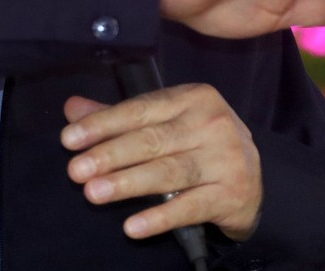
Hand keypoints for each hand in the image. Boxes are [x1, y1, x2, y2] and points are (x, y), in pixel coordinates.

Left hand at [61, 84, 261, 241]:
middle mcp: (212, 123)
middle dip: (110, 155)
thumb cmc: (200, 143)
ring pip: (168, 172)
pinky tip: (132, 226)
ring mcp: (225, 158)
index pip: (140, 110)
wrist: (255, 177)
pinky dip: (160, 217)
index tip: (69, 139)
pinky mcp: (231, 194)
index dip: (103, 124)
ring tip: (93, 193)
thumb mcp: (166, 122)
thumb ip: (119, 117)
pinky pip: (190, 206)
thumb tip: (72, 108)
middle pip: (152, 140)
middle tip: (75, 170)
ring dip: (127, 183)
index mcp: (193, 97)